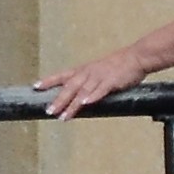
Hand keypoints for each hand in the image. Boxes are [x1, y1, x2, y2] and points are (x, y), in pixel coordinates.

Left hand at [40, 45, 160, 121]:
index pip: (62, 75)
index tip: (35, 87)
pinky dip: (93, 96)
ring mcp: (100, 76)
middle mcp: (88, 72)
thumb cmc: (119, 65)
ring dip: (73, 104)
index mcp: (84, 70)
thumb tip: (77, 95)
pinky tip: (86, 103)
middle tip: (49, 111)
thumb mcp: (99, 70)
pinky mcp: (112, 81)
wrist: (137, 57)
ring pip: (82, 91)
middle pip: (70, 87)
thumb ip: (88, 82)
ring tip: (64, 116)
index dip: (49, 81)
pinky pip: (101, 90)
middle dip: (59, 100)